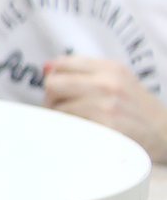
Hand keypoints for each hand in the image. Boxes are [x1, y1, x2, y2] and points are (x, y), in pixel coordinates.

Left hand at [44, 56, 166, 163]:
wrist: (165, 135)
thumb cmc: (135, 109)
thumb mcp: (116, 81)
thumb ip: (82, 72)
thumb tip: (46, 67)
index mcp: (110, 68)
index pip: (61, 64)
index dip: (54, 79)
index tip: (60, 92)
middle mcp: (108, 83)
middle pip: (52, 84)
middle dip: (51, 99)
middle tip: (61, 111)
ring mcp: (107, 106)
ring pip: (57, 108)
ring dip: (60, 118)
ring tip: (77, 124)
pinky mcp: (106, 128)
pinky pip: (68, 126)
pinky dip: (69, 131)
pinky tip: (82, 134)